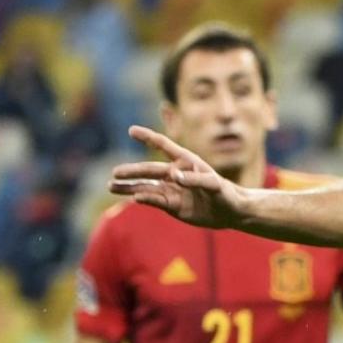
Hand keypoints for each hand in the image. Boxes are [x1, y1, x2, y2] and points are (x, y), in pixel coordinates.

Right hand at [109, 125, 247, 227]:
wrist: (231, 212)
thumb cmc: (226, 193)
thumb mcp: (214, 185)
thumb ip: (195, 179)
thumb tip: (174, 176)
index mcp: (185, 161)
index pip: (163, 145)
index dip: (148, 138)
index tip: (131, 130)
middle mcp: (175, 173)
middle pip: (149, 170)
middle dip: (132, 171)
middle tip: (115, 173)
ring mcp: (172, 189)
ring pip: (146, 186)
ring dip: (129, 186)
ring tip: (111, 186)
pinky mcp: (172, 205)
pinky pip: (155, 200)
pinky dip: (145, 199)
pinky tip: (134, 198)